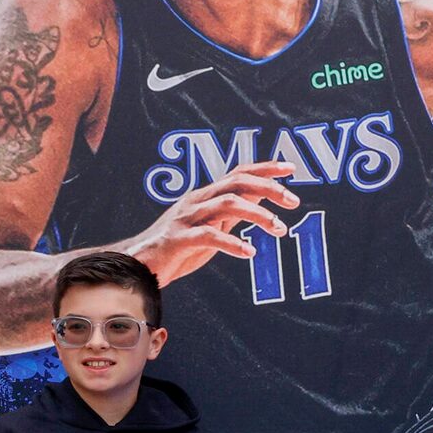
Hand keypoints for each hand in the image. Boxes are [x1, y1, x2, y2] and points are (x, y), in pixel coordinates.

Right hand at [129, 161, 298, 285]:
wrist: (139, 265)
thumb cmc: (178, 247)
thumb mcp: (211, 225)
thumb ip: (231, 213)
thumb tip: (258, 202)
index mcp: (205, 196)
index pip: (238, 173)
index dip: (265, 168)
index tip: (291, 168)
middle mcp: (196, 201)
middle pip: (237, 183)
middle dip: (269, 188)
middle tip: (294, 201)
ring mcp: (186, 218)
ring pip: (227, 204)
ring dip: (258, 214)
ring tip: (280, 228)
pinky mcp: (178, 239)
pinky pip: (209, 236)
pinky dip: (233, 243)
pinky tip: (250, 252)